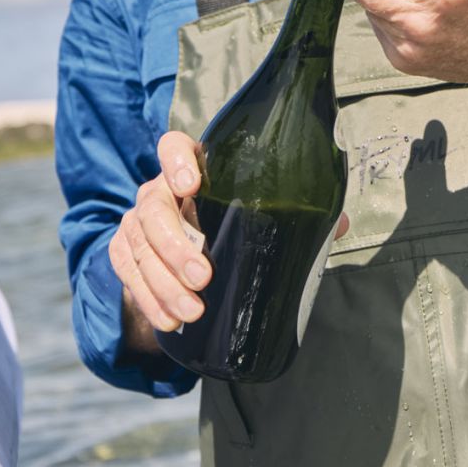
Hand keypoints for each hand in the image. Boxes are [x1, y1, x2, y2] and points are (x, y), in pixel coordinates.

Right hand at [110, 131, 350, 337]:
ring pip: (139, 246)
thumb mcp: (267, 212)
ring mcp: (139, 221)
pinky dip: (147, 299)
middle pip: (152, 206)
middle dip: (173, 245)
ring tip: (192, 311)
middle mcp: (159, 190)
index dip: (177, 161)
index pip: (172, 146)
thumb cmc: (238, 223)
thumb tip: (340, 224)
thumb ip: (300, 212)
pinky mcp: (127, 252)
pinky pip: (128, 273)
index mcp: (193, 169)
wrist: (194, 253)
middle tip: (202, 277)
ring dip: (162, 283)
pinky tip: (169, 320)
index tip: (192, 185)